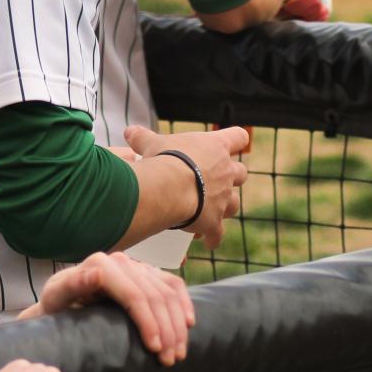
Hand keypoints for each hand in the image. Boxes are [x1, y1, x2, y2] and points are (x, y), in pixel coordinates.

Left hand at [23, 251, 196, 367]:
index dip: (149, 322)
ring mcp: (137, 266)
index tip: (155, 350)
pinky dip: (184, 304)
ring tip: (178, 353)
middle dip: (167, 330)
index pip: (135, 295)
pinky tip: (189, 324)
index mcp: (101, 264)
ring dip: (178, 325)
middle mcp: (122, 261)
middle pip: (155, 296)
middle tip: (170, 360)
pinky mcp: (148, 273)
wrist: (62, 303)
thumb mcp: (57, 298)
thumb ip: (74, 285)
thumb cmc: (56, 307)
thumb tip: (96, 274)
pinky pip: (174, 285)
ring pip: (168, 292)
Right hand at [125, 124, 250, 249]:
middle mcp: (226, 172)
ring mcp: (223, 198)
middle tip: (215, 181)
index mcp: (216, 147)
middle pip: (241, 173)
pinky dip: (213, 237)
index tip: (229, 144)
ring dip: (225, 206)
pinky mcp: (214, 222)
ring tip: (210, 210)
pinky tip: (206, 240)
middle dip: (232, 177)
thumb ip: (143, 137)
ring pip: (234, 203)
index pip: (238, 137)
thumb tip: (130, 132)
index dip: (235, 140)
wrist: (168, 188)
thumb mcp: (151, 144)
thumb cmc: (164, 159)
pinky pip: (218, 233)